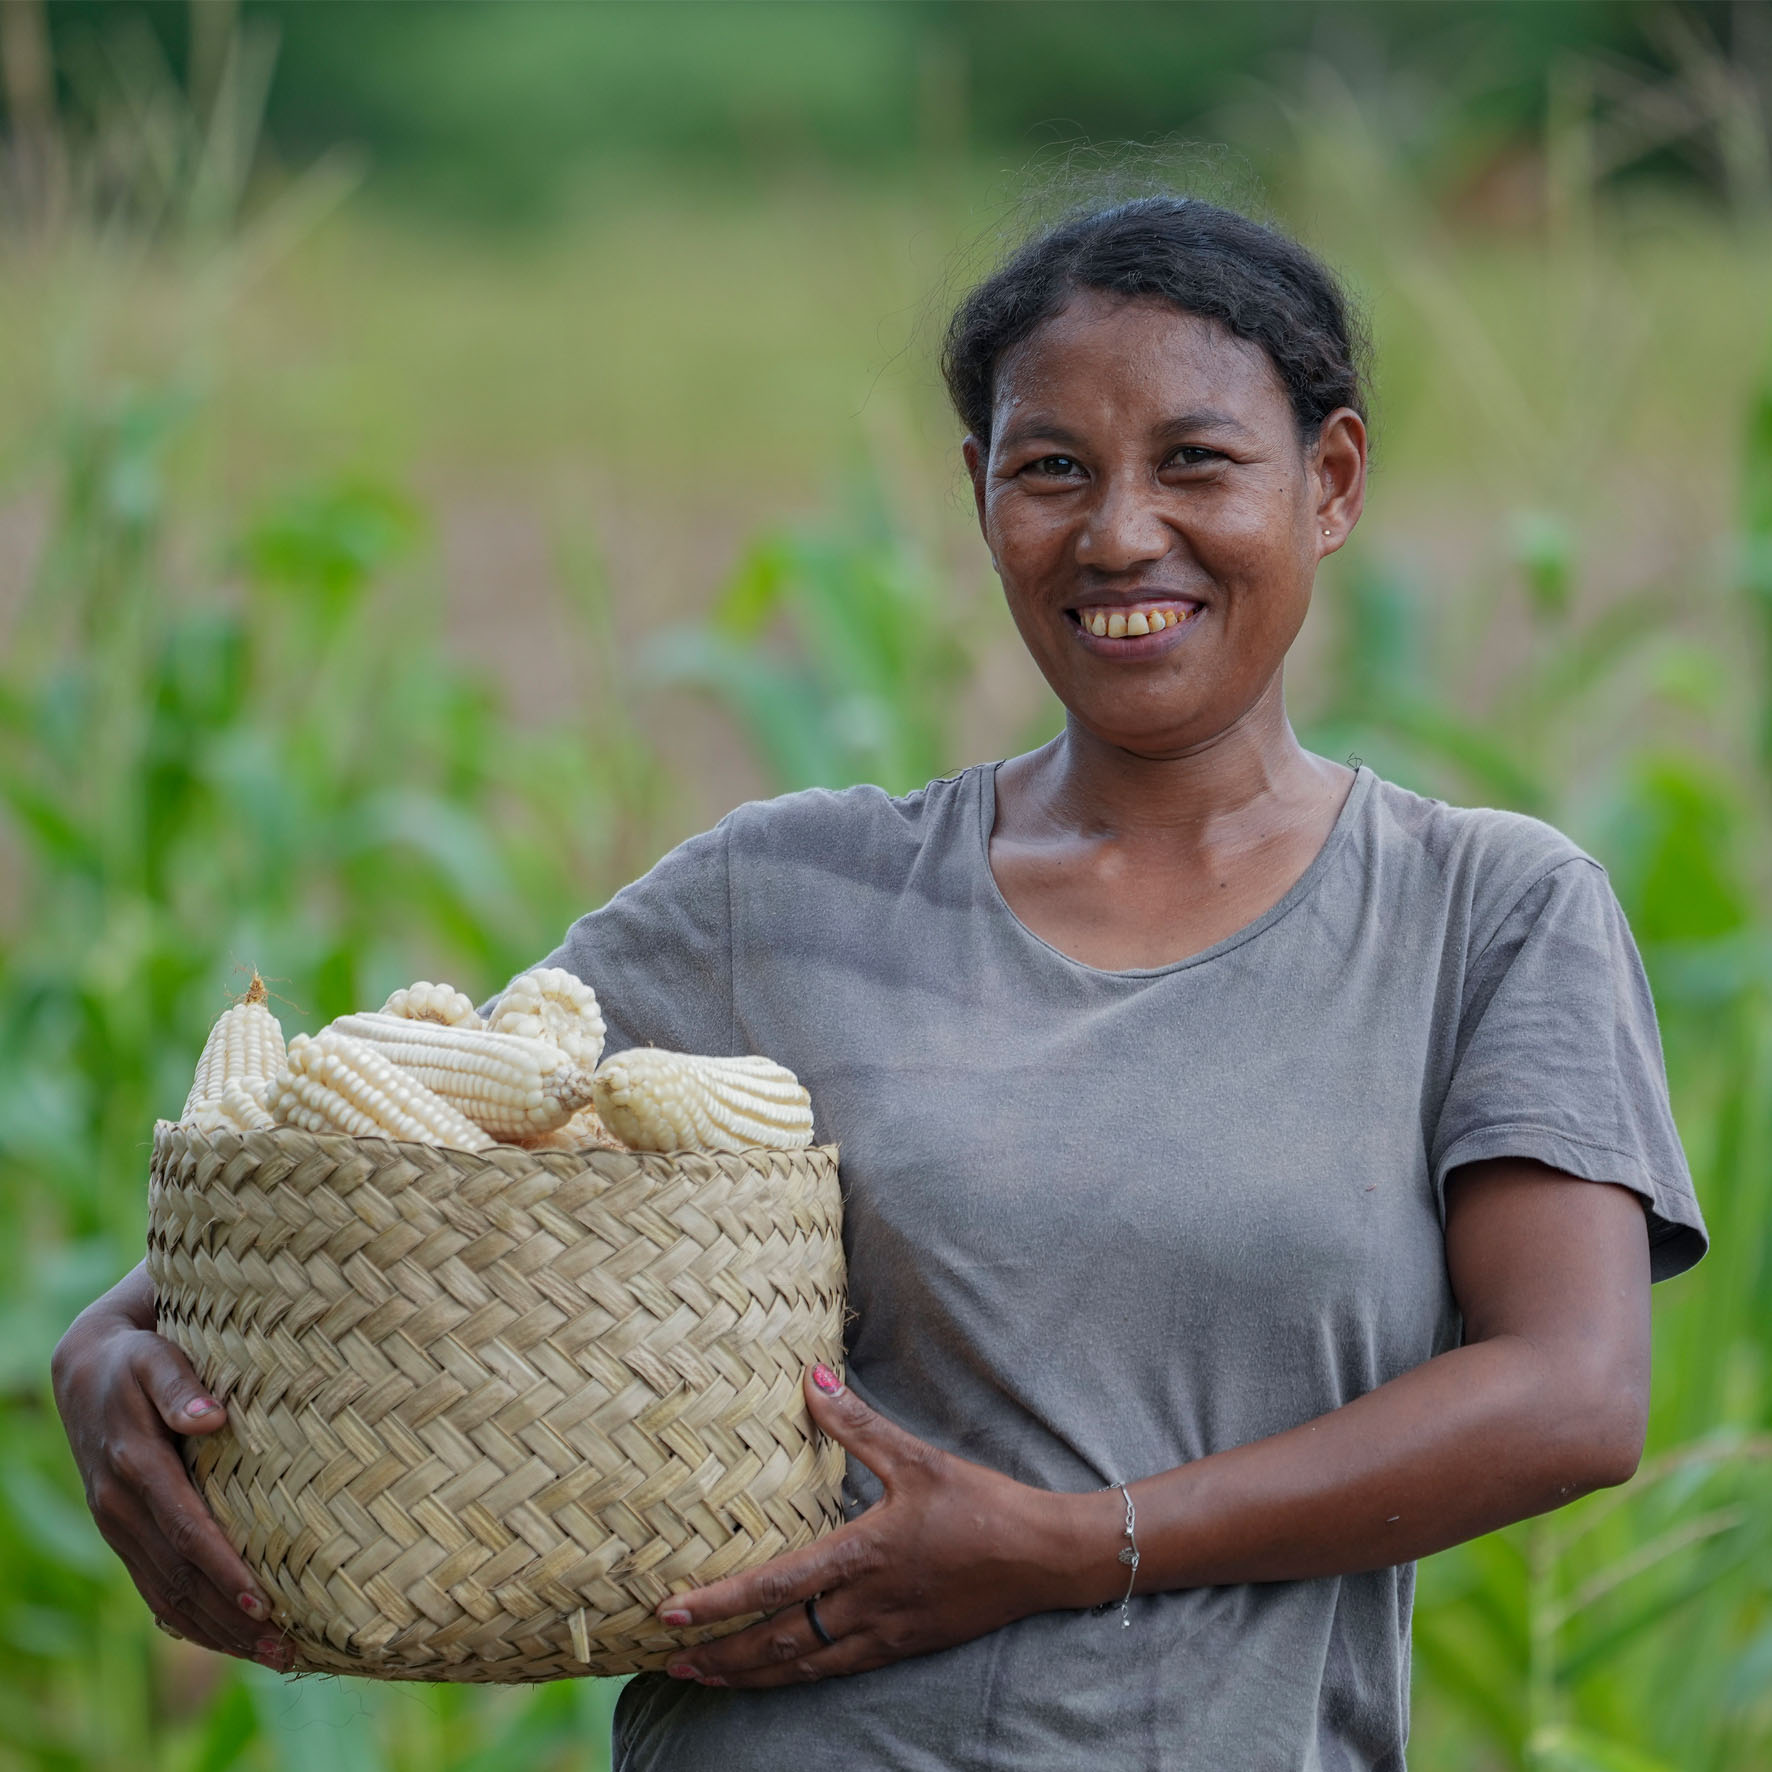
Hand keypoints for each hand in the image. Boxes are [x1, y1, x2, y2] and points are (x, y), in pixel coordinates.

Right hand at [51, 1269, 290, 1668]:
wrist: (87, 1370)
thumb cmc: (140, 1359)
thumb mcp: (157, 1357)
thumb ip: (181, 1382)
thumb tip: (210, 1415)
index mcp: (135, 1468)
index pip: (186, 1530)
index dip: (224, 1569)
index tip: (265, 1601)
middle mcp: (121, 1508)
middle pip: (181, 1579)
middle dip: (234, 1619)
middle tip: (289, 1648)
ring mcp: (119, 1529)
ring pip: (168, 1597)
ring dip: (220, 1632)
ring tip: (277, 1655)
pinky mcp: (126, 1536)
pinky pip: (157, 1592)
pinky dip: (195, 1622)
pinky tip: (233, 1639)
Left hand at [652, 1364, 1104, 1688]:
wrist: (1042, 1557)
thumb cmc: (980, 1503)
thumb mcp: (917, 1457)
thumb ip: (857, 1424)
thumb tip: (811, 1377)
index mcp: (864, 1555)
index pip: (776, 1585)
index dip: (720, 1602)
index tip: (671, 1611)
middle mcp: (867, 1604)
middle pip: (778, 1641)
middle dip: (720, 1654)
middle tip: (668, 1657)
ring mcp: (885, 1633)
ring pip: (803, 1666)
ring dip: (749, 1674)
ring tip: (704, 1677)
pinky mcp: (904, 1646)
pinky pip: (837, 1670)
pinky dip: (796, 1677)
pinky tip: (779, 1675)